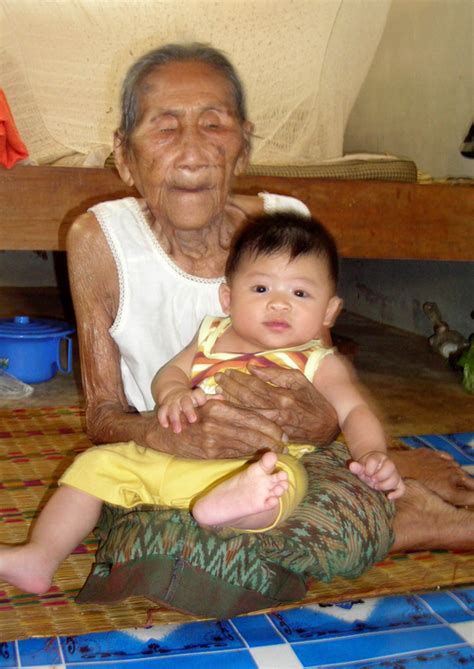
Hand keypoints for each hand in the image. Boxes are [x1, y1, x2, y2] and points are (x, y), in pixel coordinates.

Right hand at [147, 399, 285, 458]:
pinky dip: (249, 455)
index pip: (251, 415)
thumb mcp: (206, 404)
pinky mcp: (210, 453)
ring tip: (278, 452)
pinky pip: (235, 454)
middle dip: (272, 438)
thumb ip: (226, 404)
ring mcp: (213, 439)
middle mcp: (217, 422)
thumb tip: (251, 404)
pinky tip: (259, 457)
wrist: (164, 433)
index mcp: (218, 407)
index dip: (270, 424)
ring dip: (264, 449)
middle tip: (286, 444)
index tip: (283, 431)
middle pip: (253, 430)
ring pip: (246, 444)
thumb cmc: (189, 416)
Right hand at [157, 388, 206, 432]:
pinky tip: (165, 426)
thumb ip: (211, 400)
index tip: (203, 403)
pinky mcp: (164, 407)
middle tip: (193, 420)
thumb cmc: (192, 399)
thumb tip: (223, 399)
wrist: (172, 391)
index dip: (200, 397)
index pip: (198, 394)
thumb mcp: (200, 398)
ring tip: (178, 430)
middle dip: (188, 410)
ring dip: (175, 418)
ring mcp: (173, 402)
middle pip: (186, 402)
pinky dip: (162, 418)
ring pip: (173, 408)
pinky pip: (162, 411)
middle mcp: (183, 398)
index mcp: (194, 396)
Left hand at [215, 365, 338, 444]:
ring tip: (218, 391)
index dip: (238, 378)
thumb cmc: (313, 400)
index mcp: (283, 396)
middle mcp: (276, 412)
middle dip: (229, 388)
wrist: (326, 427)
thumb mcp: (298, 380)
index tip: (226, 371)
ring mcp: (272, 426)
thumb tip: (252, 367)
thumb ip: (275, 374)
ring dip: (230, 401)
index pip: (254, 386)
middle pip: (246, 399)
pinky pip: (250, 423)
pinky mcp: (271, 435)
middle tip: (217, 379)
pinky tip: (228, 408)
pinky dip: (238, 415)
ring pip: (245, 412)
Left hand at [349, 451, 405, 499]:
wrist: (373, 469)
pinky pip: (402, 488)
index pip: (375, 460)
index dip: (369, 469)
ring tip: (376, 486)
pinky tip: (388, 497)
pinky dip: (397, 493)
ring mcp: (394, 474)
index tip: (366, 473)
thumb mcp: (360, 467)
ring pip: (396, 478)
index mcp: (379, 457)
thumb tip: (352, 465)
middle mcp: (389, 464)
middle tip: (372, 480)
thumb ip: (357, 467)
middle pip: (390, 467)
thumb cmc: (366, 469)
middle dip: (379, 476)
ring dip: (385, 485)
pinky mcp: (398, 483)